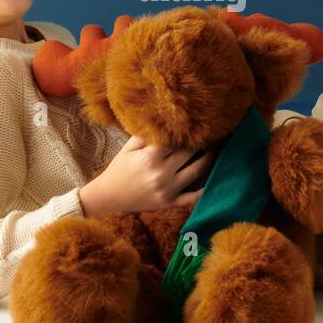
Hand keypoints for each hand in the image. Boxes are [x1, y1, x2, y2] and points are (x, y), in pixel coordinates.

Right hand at [80, 134, 215, 217]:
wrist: (108, 197)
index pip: (175, 139)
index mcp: (149, 157)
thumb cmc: (119, 169)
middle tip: (210, 134)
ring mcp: (167, 190)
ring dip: (208, 160)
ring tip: (215, 150)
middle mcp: (160, 173)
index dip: (187, 131)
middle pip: (189, 153)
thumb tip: (164, 120)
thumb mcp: (128, 148)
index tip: (197, 123)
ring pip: (196, 172)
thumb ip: (146, 134)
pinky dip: (205, 190)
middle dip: (200, 143)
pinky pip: (192, 198)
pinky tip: (215, 179)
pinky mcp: (169, 203)